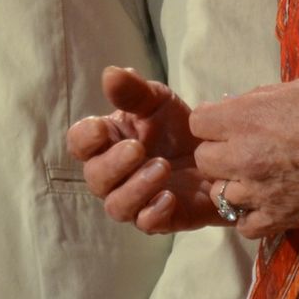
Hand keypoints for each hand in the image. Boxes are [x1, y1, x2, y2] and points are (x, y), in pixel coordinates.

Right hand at [67, 66, 225, 233]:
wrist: (218, 150)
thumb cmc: (177, 125)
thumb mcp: (157, 100)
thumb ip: (133, 91)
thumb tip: (110, 73)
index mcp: (108, 141)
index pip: (80, 143)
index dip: (85, 139)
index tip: (101, 128)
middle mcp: (115, 174)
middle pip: (95, 178)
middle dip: (113, 164)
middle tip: (138, 148)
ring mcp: (136, 199)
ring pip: (117, 206)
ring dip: (135, 188)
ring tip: (162, 167)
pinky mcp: (162, 219)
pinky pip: (147, 224)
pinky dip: (154, 213)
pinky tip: (170, 197)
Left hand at [190, 79, 298, 238]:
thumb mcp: (298, 88)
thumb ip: (260, 99)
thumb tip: (237, 106)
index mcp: (245, 118)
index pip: (198, 122)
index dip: (213, 123)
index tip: (231, 124)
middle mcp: (243, 156)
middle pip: (203, 160)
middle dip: (219, 154)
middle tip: (245, 151)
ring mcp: (258, 192)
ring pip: (219, 195)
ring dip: (234, 186)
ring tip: (258, 179)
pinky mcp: (279, 220)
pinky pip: (243, 226)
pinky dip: (251, 217)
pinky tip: (267, 203)